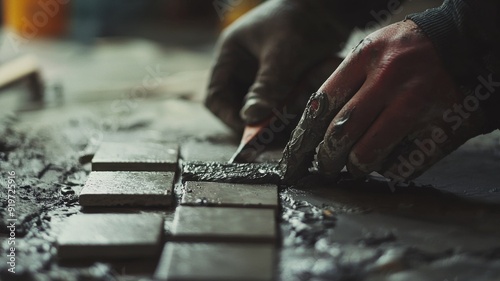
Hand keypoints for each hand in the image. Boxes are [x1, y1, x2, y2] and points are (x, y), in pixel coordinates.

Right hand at [205, 0, 345, 131]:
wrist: (331, 9)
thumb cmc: (301, 20)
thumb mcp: (283, 53)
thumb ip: (268, 86)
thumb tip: (251, 118)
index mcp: (231, 56)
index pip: (216, 96)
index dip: (228, 116)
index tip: (250, 131)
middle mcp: (243, 68)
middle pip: (239, 107)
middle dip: (258, 121)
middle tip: (278, 132)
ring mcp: (263, 76)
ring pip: (262, 109)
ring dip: (278, 117)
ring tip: (296, 115)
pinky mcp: (283, 81)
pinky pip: (281, 105)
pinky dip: (291, 110)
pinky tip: (305, 106)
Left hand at [281, 20, 488, 183]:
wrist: (466, 43)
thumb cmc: (409, 53)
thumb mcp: (373, 52)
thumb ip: (344, 83)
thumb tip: (311, 130)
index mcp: (366, 56)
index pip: (320, 105)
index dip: (301, 140)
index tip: (292, 162)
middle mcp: (389, 77)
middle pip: (339, 134)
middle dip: (325, 160)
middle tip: (325, 167)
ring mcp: (417, 103)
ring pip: (366, 154)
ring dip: (355, 167)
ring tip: (355, 164)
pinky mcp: (442, 127)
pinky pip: (401, 165)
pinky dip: (389, 169)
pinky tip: (390, 157)